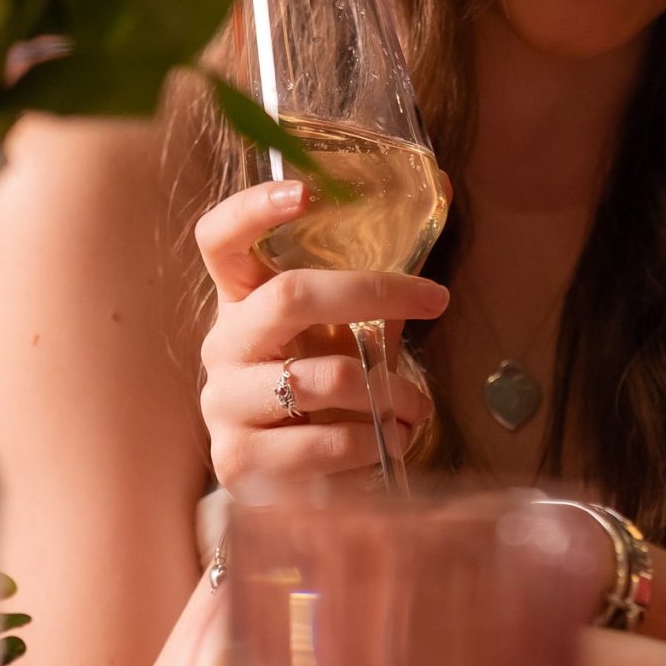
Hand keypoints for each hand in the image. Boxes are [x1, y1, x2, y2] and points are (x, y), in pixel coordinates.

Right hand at [194, 180, 445, 489]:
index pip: (220, 239)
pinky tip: (390, 444)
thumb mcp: (348, 328)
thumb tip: (445, 185)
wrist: (290, 480)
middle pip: (288, 296)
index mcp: (240, 300)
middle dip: (372, 292)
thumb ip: (385, 271)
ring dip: (391, 391)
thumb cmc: (326, 384)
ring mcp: (222, 403)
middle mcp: (223, 344)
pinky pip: (322, 445)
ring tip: (419, 407)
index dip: (253, 209)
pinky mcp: (236, 462)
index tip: (306, 191)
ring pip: (321, 378)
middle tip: (437, 299)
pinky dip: (374, 444)